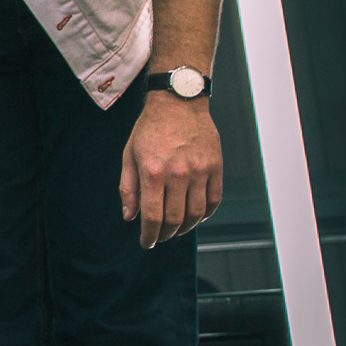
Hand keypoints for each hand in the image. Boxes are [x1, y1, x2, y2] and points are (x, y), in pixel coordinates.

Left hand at [119, 93, 222, 247]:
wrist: (178, 103)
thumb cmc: (150, 129)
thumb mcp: (129, 156)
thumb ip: (128, 188)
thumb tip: (129, 217)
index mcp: (153, 172)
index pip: (152, 216)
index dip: (149, 235)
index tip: (146, 242)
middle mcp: (178, 174)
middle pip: (175, 219)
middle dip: (165, 235)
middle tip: (159, 238)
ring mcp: (201, 171)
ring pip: (196, 214)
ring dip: (185, 228)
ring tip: (176, 230)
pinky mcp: (216, 167)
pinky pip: (214, 200)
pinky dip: (205, 214)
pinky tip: (195, 217)